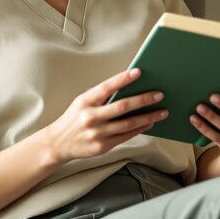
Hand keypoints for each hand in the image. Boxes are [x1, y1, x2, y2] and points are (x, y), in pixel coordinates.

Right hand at [44, 68, 168, 163]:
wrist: (58, 143)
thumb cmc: (74, 119)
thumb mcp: (82, 102)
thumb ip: (102, 96)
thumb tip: (129, 88)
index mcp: (85, 102)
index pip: (107, 87)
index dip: (123, 79)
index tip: (138, 72)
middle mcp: (90, 117)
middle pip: (122, 107)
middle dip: (143, 100)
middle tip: (159, 94)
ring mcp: (97, 133)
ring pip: (128, 123)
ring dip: (148, 117)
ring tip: (162, 111)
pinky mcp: (102, 146)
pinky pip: (126, 136)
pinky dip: (140, 129)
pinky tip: (149, 123)